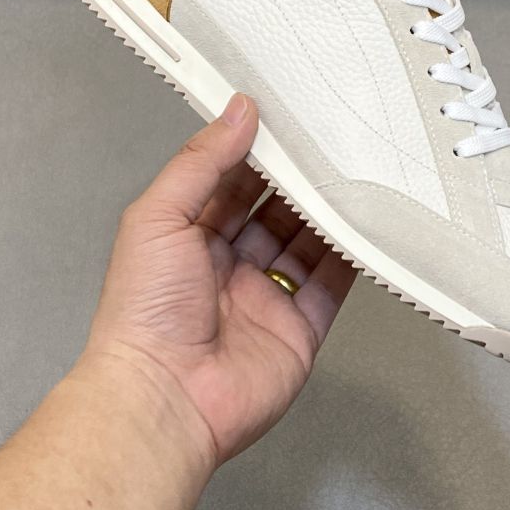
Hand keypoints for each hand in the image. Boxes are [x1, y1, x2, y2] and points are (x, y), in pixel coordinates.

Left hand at [85, 94, 355, 467]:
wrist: (165, 398)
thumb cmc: (145, 311)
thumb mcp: (159, 217)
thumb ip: (201, 162)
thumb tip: (239, 111)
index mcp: (188, 239)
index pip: (230, 185)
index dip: (256, 154)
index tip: (286, 120)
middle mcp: (228, 267)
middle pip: (273, 213)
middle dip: (298, 182)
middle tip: (329, 145)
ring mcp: (265, 299)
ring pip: (306, 246)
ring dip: (327, 215)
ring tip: (353, 177)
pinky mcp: (298, 331)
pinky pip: (330, 288)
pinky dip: (349, 260)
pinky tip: (364, 229)